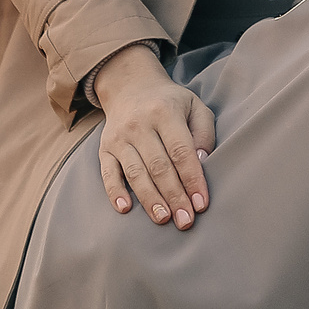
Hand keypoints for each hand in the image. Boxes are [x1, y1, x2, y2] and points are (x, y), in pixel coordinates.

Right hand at [89, 44, 214, 228]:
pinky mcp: (104, 148)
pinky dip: (115, 192)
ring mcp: (119, 136)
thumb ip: (204, 132)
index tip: (201, 204)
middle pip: (158, 166)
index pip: (180, 151)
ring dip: (150, 199)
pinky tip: (125, 208)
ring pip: (135, 172)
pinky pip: (107, 172)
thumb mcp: (194, 106)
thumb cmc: (170, 103)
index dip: (192, 179)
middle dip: (174, 196)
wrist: (130, 86)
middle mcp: (139, 124)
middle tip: (185, 221)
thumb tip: (203, 162)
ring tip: (163, 220)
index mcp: (165, 112)